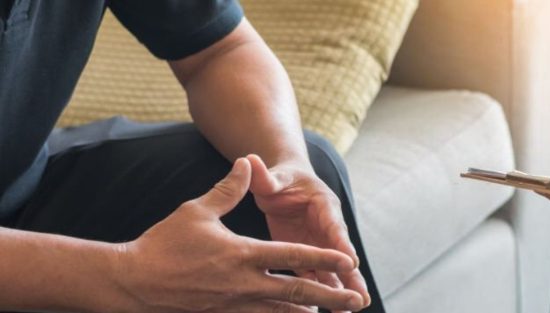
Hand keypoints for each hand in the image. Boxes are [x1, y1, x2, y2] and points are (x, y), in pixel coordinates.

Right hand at [112, 158, 365, 312]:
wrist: (133, 282)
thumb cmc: (164, 245)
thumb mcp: (198, 211)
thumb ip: (228, 189)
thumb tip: (246, 162)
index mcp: (244, 255)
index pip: (294, 257)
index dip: (325, 259)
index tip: (349, 262)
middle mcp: (245, 284)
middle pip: (298, 292)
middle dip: (331, 296)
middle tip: (357, 300)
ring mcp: (235, 305)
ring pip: (282, 312)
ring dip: (309, 312)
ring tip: (333, 312)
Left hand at [246, 155, 369, 310]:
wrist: (283, 183)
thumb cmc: (280, 178)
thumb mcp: (274, 176)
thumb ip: (265, 175)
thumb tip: (250, 160)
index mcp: (323, 205)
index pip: (334, 226)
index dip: (342, 244)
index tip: (351, 262)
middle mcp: (326, 227)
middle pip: (341, 254)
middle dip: (351, 277)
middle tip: (362, 298)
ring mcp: (318, 243)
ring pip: (332, 270)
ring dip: (340, 290)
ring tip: (350, 311)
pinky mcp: (305, 255)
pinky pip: (315, 276)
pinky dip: (320, 292)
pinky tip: (326, 310)